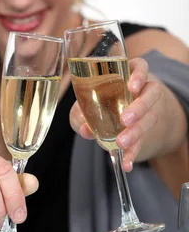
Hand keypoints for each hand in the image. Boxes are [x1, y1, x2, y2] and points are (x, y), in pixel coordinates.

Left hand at [69, 57, 160, 171]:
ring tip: (121, 143)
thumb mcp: (84, 104)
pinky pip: (143, 141)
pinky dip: (133, 153)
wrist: (113, 116)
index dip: (139, 75)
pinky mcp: (143, 131)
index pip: (141, 68)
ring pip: (151, 117)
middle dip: (139, 108)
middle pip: (150, 94)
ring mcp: (146, 111)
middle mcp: (142, 90)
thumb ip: (81, 114)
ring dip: (137, 131)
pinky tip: (126, 163)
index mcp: (127, 75)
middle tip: (124, 120)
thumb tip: (84, 129)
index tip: (132, 87)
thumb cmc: (96, 101)